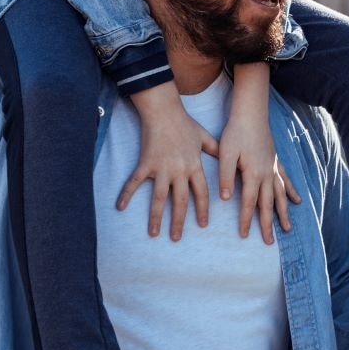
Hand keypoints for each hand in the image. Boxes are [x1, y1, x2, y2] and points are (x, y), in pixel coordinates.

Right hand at [117, 90, 217, 239]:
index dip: (202, 210)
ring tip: (154, 233)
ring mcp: (161, 168)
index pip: (201, 193)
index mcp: (194, 166)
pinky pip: (135, 182)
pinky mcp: (145, 164)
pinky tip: (120, 207)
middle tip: (176, 238)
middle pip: (180, 201)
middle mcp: (179, 171)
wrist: (164, 111)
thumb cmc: (185, 123)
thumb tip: (228, 160)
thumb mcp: (205, 137)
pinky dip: (127, 194)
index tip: (203, 225)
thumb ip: (215, 150)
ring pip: (159, 198)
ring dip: (156, 217)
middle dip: (178, 221)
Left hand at [217, 111, 300, 244]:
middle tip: (268, 242)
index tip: (244, 235)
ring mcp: (274, 168)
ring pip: (280, 196)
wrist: (252, 114)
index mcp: (253, 174)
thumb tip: (226, 199)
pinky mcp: (276, 161)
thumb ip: (225, 176)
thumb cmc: (236, 132)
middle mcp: (266, 174)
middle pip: (268, 204)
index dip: (245, 220)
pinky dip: (291, 192)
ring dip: (283, 213)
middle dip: (268, 224)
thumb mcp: (226, 153)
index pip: (248, 202)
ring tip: (287, 229)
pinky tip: (297, 201)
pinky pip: (286, 180)